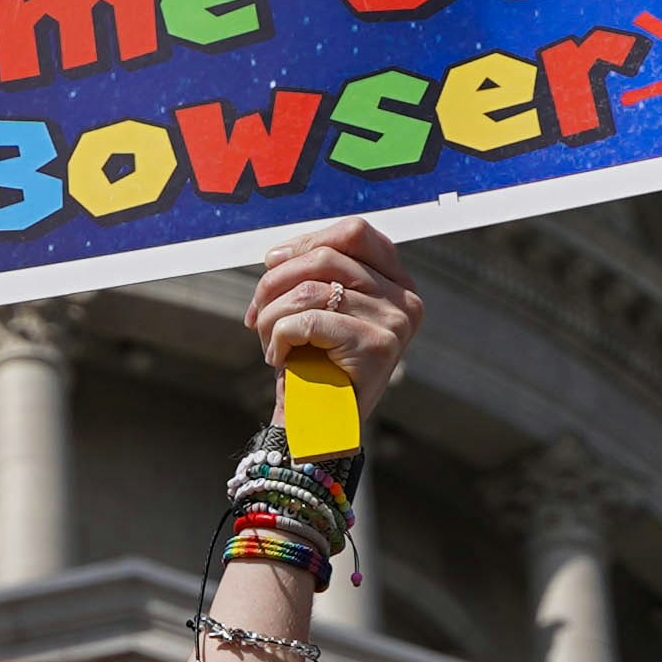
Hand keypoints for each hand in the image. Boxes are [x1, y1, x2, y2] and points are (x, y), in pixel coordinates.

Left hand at [244, 219, 419, 422]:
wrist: (318, 428)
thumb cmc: (315, 367)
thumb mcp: (319, 309)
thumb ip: (315, 274)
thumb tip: (276, 255)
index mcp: (397, 282)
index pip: (355, 233)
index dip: (307, 240)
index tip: (271, 263)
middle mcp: (405, 299)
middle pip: (327, 257)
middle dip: (276, 281)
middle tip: (256, 314)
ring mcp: (396, 323)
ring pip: (310, 290)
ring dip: (272, 314)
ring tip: (267, 341)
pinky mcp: (376, 347)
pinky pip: (308, 321)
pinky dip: (279, 336)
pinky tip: (277, 357)